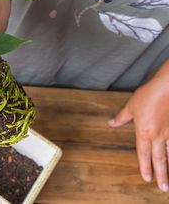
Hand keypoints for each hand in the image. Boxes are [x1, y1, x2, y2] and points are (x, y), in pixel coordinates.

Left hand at [108, 73, 168, 191]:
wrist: (168, 87)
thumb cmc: (149, 95)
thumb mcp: (131, 106)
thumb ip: (121, 117)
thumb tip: (111, 123)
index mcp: (144, 132)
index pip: (143, 153)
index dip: (144, 166)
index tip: (146, 178)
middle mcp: (158, 136)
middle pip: (159, 159)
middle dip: (161, 175)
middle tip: (162, 188)